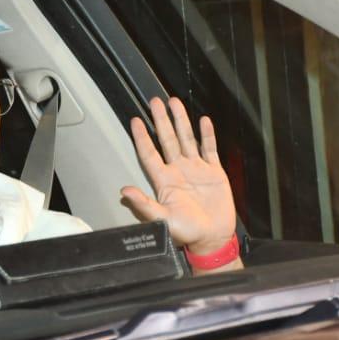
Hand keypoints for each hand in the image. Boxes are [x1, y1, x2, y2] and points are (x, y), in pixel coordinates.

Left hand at [121, 97, 237, 259]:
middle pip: (168, 139)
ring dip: (181, 121)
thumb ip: (144, 205)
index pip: (150, 153)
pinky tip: (203, 121)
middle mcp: (178, 170)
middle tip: (155, 101)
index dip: (142, 137)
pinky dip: (207, 135)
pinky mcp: (214, 172)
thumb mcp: (162, 220)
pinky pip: (210, 149)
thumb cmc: (186, 232)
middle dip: (161, 120)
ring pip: (187, 139)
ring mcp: (196, 169)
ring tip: (175, 102)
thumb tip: (124, 192)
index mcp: (164, 180)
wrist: (213, 237)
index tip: (135, 120)